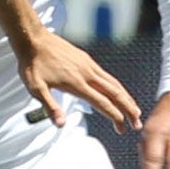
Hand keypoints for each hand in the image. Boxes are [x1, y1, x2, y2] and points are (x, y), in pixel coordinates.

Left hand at [17, 30, 141, 131]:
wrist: (33, 39)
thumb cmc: (32, 64)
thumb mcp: (36, 89)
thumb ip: (50, 107)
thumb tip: (61, 125)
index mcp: (77, 83)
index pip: (102, 103)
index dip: (114, 117)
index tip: (122, 129)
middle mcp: (87, 74)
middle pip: (115, 94)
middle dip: (128, 110)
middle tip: (136, 124)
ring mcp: (89, 66)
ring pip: (115, 84)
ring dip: (127, 98)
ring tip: (134, 111)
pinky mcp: (87, 60)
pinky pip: (108, 75)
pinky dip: (118, 87)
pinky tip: (118, 92)